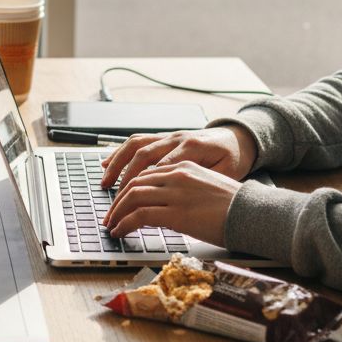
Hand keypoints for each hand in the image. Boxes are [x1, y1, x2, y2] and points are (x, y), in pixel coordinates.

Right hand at [100, 125, 257, 188]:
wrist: (236, 138)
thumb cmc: (232, 159)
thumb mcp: (226, 173)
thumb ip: (203, 181)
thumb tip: (182, 196)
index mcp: (192, 147)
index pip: (161, 167)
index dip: (145, 186)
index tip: (133, 205)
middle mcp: (176, 138)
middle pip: (143, 155)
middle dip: (125, 178)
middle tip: (115, 200)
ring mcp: (168, 136)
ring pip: (135, 145)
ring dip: (117, 164)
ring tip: (104, 182)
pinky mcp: (163, 137)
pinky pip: (136, 142)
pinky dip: (119, 153)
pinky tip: (106, 164)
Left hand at [102, 161, 241, 244]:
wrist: (254, 213)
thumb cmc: (236, 205)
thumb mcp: (207, 187)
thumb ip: (184, 190)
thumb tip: (168, 206)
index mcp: (184, 166)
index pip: (146, 174)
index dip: (128, 188)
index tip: (120, 201)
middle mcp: (176, 175)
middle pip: (134, 183)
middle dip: (118, 201)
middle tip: (110, 215)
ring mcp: (175, 193)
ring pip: (132, 197)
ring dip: (117, 212)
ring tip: (112, 225)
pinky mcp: (176, 212)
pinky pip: (140, 215)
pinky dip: (125, 223)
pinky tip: (120, 231)